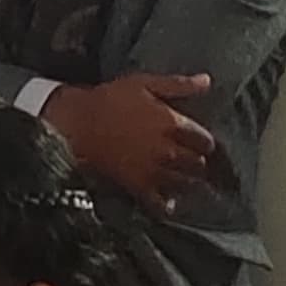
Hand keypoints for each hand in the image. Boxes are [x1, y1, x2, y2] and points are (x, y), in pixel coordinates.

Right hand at [51, 71, 217, 211]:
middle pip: (198, 164)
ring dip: (186, 180)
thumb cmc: (110, 100)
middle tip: (191, 157)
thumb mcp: (145, 83)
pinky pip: (162, 204)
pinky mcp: (138, 188)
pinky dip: (168, 204)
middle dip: (196, 160)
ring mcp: (154, 172)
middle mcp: (168, 151)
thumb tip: (207, 81)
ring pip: (185, 184)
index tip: (198, 140)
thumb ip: (178, 84)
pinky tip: (168, 200)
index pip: (204, 140)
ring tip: (182, 176)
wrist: (78, 125)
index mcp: (172, 124)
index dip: (204, 140)